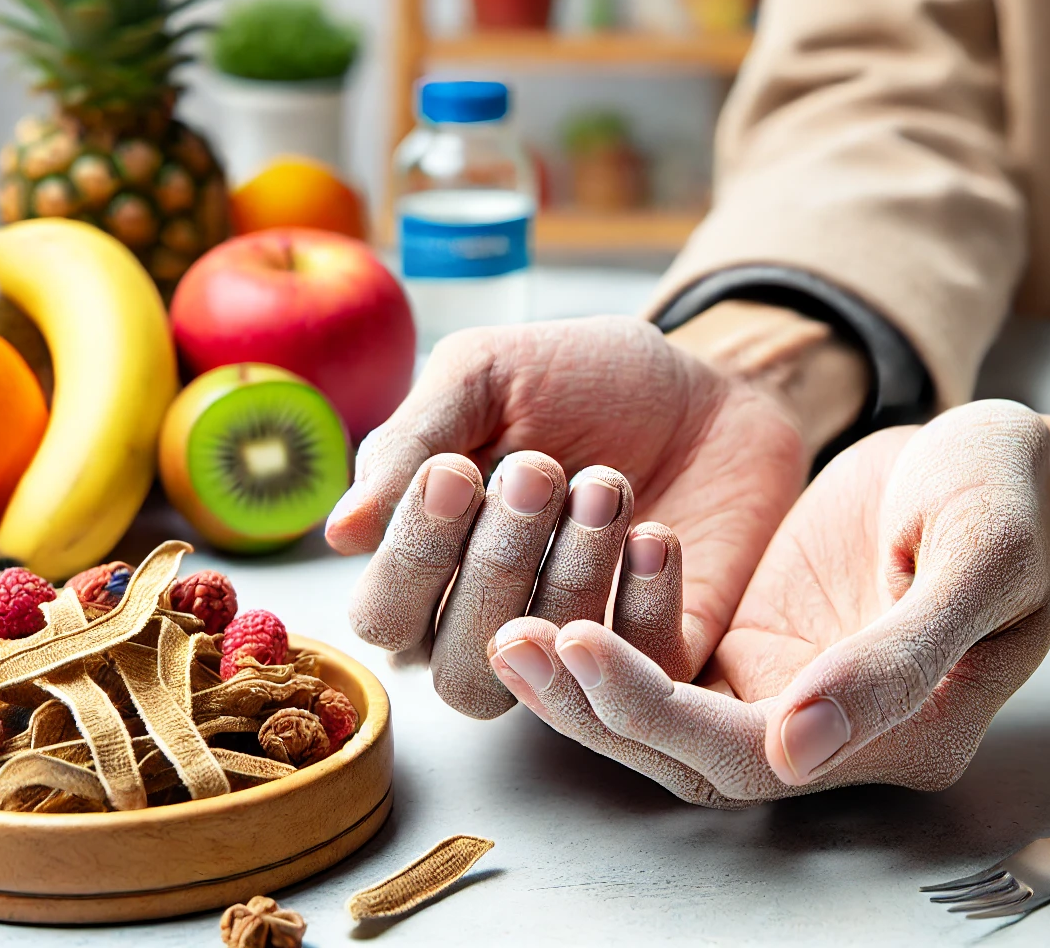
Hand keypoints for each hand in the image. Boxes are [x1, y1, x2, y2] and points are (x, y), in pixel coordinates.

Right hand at [327, 310, 866, 718]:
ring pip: (544, 673)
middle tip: (539, 469)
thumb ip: (412, 444)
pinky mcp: (659, 661)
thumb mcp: (485, 376)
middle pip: (455, 669)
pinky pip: (639, 672)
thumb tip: (342, 532)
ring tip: (606, 483)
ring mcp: (576, 651)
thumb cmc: (580, 379)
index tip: (455, 473)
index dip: (412, 556)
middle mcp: (492, 623)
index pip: (384, 615)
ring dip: (571, 574)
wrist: (707, 383)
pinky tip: (654, 533)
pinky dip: (644, 600)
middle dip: (495, 565)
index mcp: (431, 564)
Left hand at [486, 401, 1049, 804]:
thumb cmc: (1013, 496)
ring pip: (671, 724)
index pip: (756, 758)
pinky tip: (552, 605)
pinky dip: (612, 646)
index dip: (661, 712)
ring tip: (512, 634)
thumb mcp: (978, 553)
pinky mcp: (761, 649)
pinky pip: (674, 667)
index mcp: (905, 736)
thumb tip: (803, 745)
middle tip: (518, 642)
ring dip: (589, 689)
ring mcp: (796, 696)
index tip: (585, 640)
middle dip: (599, 708)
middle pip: (694, 757)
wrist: (1013, 462)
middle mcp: (839, 735)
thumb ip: (898, 654)